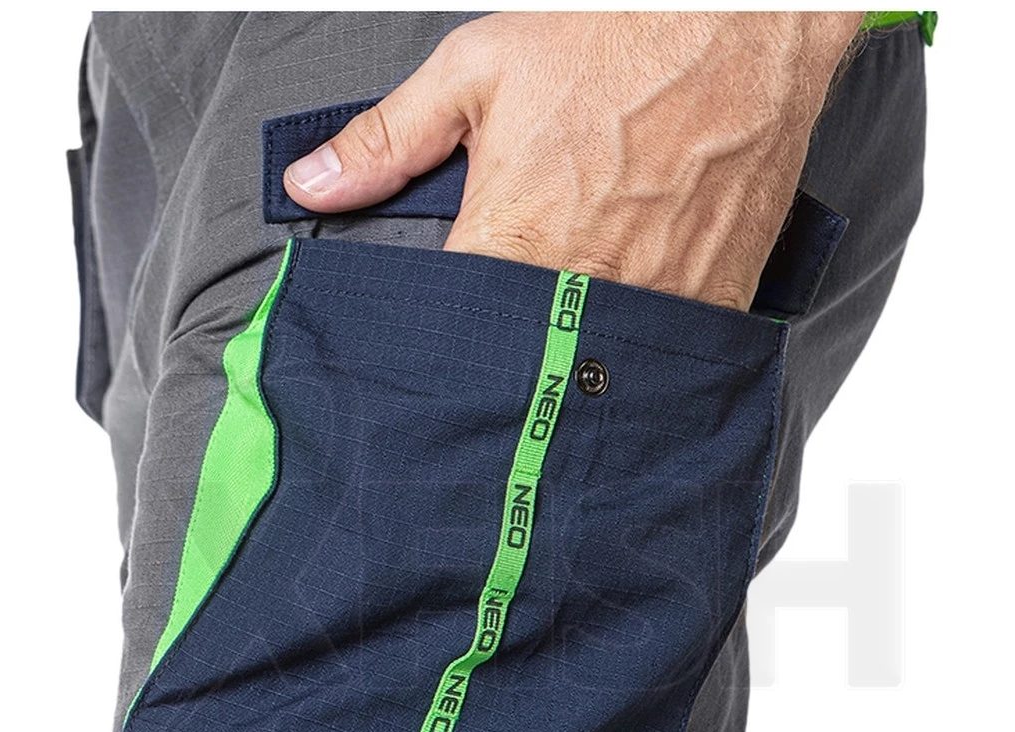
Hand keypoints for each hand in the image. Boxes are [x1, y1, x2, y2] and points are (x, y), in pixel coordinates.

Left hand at [284, 12, 861, 310]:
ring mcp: (655, 302)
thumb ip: (387, 140)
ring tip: (566, 337)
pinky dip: (637, 354)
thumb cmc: (614, 39)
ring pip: (594, 373)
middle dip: (503, 365)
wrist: (744, 24)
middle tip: (502, 347)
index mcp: (514, 239)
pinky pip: (662, 356)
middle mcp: (585, 286)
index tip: (435, 349)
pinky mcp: (712, 302)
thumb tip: (311, 184)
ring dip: (570, 362)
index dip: (437, 348)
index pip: (452, 337)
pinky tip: (624, 325)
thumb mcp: (479, 71)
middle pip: (524, 366)